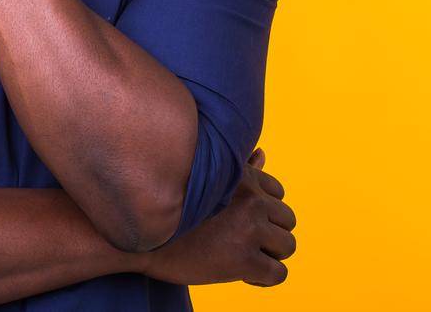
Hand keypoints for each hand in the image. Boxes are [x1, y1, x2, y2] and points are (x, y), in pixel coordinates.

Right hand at [132, 148, 296, 286]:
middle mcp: (250, 199)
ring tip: (239, 255)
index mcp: (241, 176)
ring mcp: (248, 229)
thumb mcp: (206, 181)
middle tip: (239, 241)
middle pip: (288, 220)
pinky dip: (263, 277)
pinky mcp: (244, 259)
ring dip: (268, 255)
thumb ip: (240, 169)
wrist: (142, 240)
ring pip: (287, 246)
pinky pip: (278, 274)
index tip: (239, 221)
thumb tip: (263, 153)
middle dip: (268, 234)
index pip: (278, 193)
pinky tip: (240, 272)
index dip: (261, 211)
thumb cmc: (173, 209)